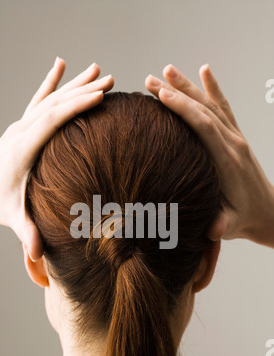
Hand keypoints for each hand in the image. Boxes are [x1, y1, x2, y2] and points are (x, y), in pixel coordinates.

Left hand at [0, 58, 113, 259]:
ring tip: (96, 69)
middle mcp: (21, 131)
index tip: (100, 95)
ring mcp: (20, 126)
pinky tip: (60, 65)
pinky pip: (39, 99)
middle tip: (110, 79)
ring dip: (73, 84)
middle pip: (55, 103)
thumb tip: (36, 255)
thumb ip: (26, 233)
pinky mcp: (21, 127)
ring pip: (49, 97)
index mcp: (23, 149)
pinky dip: (51, 82)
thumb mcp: (13, 217)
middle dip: (83, 90)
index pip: (51, 120)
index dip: (75, 107)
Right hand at [145, 65, 273, 247]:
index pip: (203, 126)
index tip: (161, 95)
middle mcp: (233, 143)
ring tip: (167, 70)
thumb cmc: (243, 219)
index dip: (182, 109)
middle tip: (150, 81)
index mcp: (227, 161)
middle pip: (203, 110)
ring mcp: (236, 137)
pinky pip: (223, 108)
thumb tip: (212, 229)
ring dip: (188, 86)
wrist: (268, 212)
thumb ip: (221, 225)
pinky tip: (205, 71)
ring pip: (211, 105)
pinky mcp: (236, 137)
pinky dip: (213, 88)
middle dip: (176, 93)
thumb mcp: (231, 226)